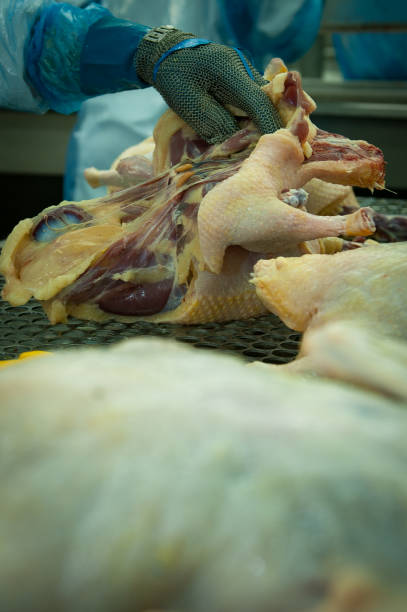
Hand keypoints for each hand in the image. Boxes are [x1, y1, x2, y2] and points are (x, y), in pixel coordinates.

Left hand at [136, 26, 281, 143]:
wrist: (168, 54)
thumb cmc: (175, 79)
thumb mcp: (189, 104)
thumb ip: (215, 123)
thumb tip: (239, 143)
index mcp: (230, 72)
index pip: (259, 103)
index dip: (271, 127)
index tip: (282, 146)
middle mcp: (245, 69)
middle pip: (272, 99)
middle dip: (283, 122)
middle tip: (300, 145)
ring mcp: (247, 72)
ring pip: (269, 98)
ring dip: (276, 119)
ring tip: (289, 141)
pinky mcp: (245, 79)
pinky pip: (261, 98)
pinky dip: (266, 114)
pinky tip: (270, 131)